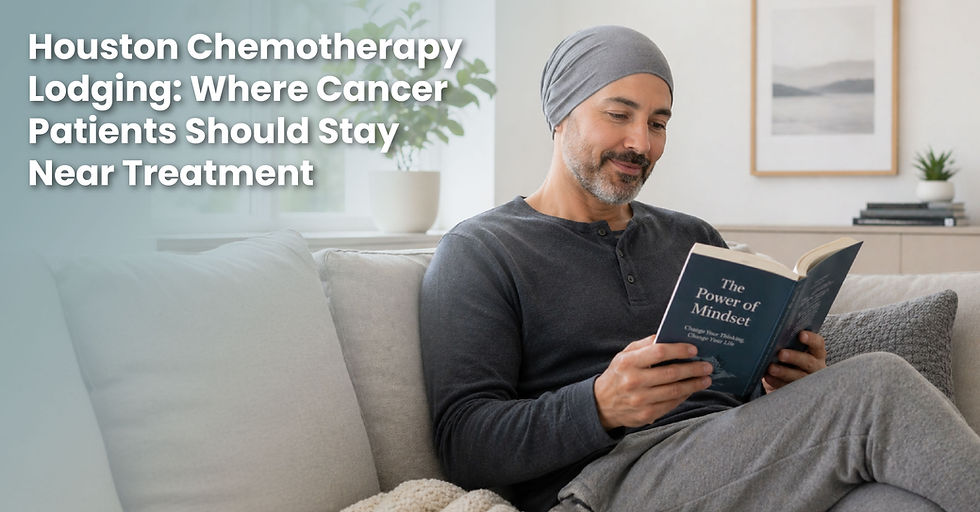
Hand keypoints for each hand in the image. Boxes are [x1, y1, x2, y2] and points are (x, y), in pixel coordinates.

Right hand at [593, 335, 713, 429]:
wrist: (602, 404)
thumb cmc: (618, 374)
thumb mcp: (624, 355)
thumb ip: (645, 345)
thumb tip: (668, 336)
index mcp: (628, 363)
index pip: (659, 352)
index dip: (679, 350)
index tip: (693, 349)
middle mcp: (633, 381)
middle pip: (671, 373)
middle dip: (693, 369)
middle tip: (707, 366)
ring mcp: (640, 400)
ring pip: (675, 391)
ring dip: (694, 384)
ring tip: (705, 379)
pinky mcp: (646, 414)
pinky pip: (671, 404)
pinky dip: (684, 396)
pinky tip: (692, 389)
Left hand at [762, 330, 826, 392]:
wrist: (784, 381)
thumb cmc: (788, 360)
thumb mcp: (790, 350)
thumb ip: (787, 343)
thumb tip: (772, 335)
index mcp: (816, 353)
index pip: (818, 344)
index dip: (811, 339)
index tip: (801, 335)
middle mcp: (815, 367)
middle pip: (809, 362)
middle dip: (795, 357)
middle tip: (781, 354)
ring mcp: (808, 381)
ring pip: (799, 377)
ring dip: (784, 372)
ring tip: (771, 368)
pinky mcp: (797, 392)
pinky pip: (787, 388)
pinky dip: (776, 382)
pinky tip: (768, 378)